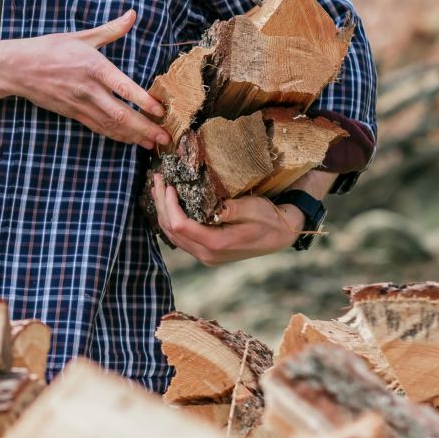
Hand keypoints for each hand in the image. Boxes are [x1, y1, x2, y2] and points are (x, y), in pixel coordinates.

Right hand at [3, 10, 172, 148]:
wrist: (18, 68)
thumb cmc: (50, 48)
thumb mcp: (82, 36)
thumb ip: (111, 30)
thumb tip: (132, 14)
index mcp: (94, 67)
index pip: (123, 87)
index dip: (143, 101)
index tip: (161, 111)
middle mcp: (88, 89)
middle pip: (120, 114)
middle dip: (145, 128)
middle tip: (165, 138)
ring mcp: (80, 104)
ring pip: (111, 125)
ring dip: (134, 136)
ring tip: (153, 144)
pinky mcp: (73, 113)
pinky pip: (98, 127)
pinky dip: (116, 135)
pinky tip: (130, 140)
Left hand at [150, 174, 305, 265]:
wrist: (281, 235)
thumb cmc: (269, 219)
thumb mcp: (254, 209)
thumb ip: (234, 209)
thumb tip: (216, 206)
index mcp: (216, 244)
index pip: (181, 225)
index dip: (170, 204)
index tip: (168, 185)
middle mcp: (207, 254)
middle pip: (172, 231)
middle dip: (161, 204)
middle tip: (157, 181)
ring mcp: (205, 256)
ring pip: (173, 236)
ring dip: (163, 212)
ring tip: (157, 189)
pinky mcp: (206, 252)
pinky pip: (181, 237)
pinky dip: (171, 220)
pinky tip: (169, 205)